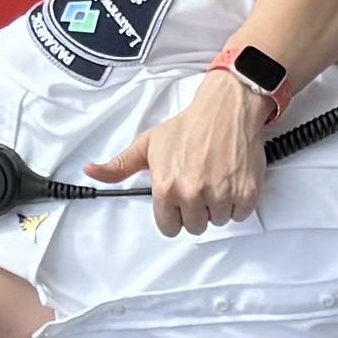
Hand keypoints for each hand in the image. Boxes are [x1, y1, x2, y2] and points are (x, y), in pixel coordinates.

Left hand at [87, 67, 272, 233]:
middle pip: (195, 226)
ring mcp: (221, 194)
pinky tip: (231, 181)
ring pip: (218, 220)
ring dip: (218, 206)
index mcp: (166, 187)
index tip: (179, 202)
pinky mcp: (246, 192)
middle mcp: (192, 193)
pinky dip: (238, 202)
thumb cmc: (189, 126)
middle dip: (196, 209)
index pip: (169, 227)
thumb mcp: (147, 144)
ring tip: (215, 180)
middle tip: (199, 185)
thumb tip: (92, 171)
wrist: (225, 109)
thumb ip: (119, 166)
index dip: (174, 214)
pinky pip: (240, 214)